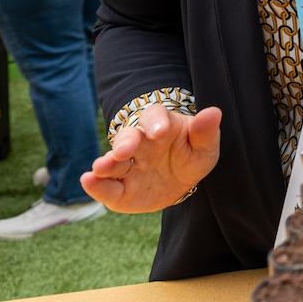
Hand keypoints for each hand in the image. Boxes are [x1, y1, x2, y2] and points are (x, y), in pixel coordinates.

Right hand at [81, 103, 221, 212]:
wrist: (180, 182)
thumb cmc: (192, 156)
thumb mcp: (205, 146)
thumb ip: (206, 131)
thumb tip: (213, 112)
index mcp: (162, 126)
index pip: (155, 116)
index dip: (155, 121)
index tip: (158, 131)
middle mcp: (140, 142)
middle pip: (129, 136)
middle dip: (125, 142)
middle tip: (124, 151)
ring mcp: (127, 165)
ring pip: (113, 160)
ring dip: (106, 163)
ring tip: (100, 167)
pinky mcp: (119, 189)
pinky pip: (106, 187)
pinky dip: (96, 185)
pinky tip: (88, 181)